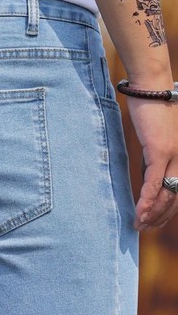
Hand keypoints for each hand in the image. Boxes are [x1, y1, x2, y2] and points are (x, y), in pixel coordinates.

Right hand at [127, 96, 177, 230]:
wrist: (152, 86)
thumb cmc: (153, 107)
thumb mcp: (156, 137)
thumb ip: (155, 157)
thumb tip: (148, 173)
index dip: (168, 209)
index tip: (155, 221)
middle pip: (175, 196)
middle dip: (161, 216)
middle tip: (146, 229)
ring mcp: (175, 155)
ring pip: (166, 194)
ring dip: (153, 214)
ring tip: (140, 227)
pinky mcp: (161, 151)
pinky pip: (154, 183)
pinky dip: (147, 201)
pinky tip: (140, 214)